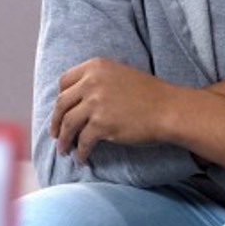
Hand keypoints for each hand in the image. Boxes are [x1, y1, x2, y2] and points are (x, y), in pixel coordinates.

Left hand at [50, 57, 170, 163]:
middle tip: (55, 134)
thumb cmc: (149, 95)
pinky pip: (83, 141)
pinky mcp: (101, 124)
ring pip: (68, 124)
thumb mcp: (119, 74)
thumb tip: (77, 99)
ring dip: (64, 140)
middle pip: (62, 103)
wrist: (169, 110)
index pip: (64, 81)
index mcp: (95, 66)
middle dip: (56, 121)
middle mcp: (92, 82)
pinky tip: (81, 158)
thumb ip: (97, 80)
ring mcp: (95, 103)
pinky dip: (80, 152)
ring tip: (64, 150)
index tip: (60, 110)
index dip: (60, 97)